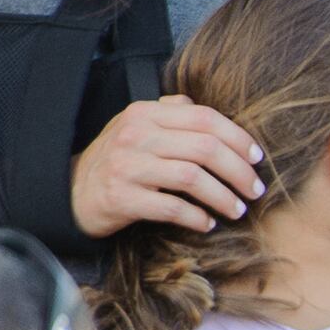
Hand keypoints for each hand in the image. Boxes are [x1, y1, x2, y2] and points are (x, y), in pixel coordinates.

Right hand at [74, 95, 266, 236]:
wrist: (71, 192)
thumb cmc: (117, 160)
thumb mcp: (137, 127)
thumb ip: (169, 113)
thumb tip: (202, 106)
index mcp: (145, 113)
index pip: (205, 118)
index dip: (238, 138)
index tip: (257, 158)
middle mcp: (136, 135)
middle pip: (206, 148)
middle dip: (239, 172)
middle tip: (256, 190)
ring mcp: (127, 166)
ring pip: (193, 178)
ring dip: (223, 197)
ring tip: (237, 210)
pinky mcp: (122, 197)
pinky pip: (172, 208)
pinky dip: (196, 218)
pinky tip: (207, 223)